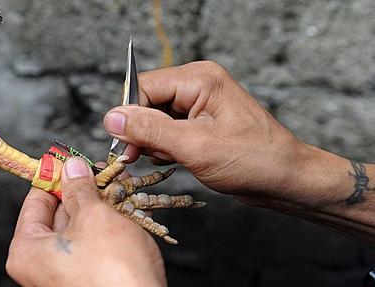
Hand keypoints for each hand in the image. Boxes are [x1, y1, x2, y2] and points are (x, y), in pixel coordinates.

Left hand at [6, 157, 165, 286]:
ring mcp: (65, 273)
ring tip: (118, 186)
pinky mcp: (88, 278)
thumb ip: (80, 189)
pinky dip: (107, 226)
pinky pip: (93, 243)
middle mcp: (41, 265)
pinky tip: (124, 209)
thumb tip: (71, 168)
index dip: (54, 176)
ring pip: (80, 228)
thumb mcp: (94, 218)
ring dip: (99, 205)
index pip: (36, 200)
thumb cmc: (113, 273)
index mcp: (28, 251)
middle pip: (58, 214)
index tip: (69, 159)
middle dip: (83, 190)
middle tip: (101, 171)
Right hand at [104, 61, 309, 202]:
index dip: (129, 116)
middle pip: (147, 102)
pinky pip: (167, 129)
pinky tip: (179, 159)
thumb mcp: (195, 147)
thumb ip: (150, 131)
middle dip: (144, 132)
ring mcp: (199, 104)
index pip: (144, 87)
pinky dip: (166, 147)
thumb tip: (112, 118)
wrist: (285, 179)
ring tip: (176, 158)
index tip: (125, 146)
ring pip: (154, 119)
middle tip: (147, 156)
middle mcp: (197, 85)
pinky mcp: (199, 122)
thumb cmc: (253, 160)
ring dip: (155, 142)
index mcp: (199, 79)